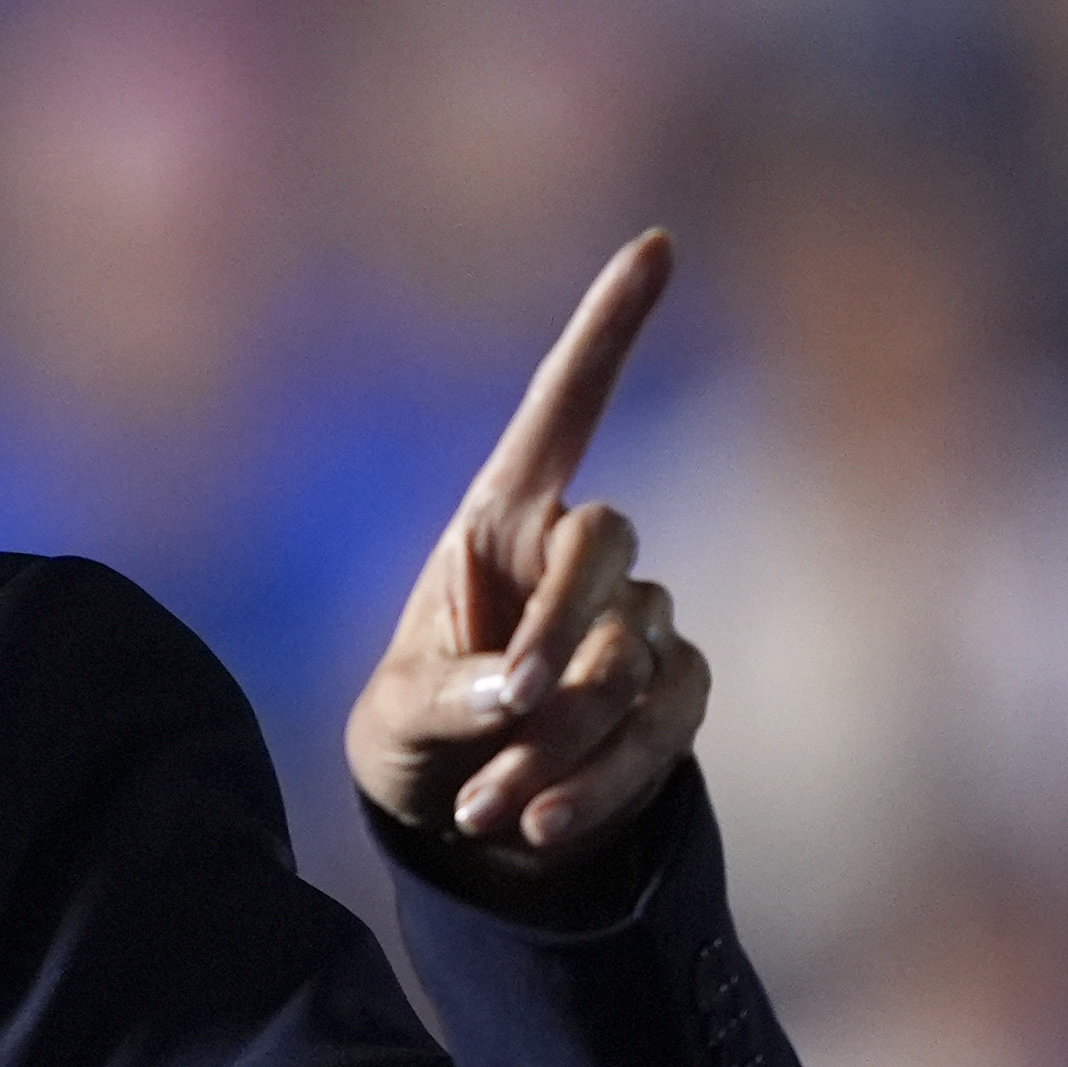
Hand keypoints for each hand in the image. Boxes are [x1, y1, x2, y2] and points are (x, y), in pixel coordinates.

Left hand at [344, 231, 712, 891]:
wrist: (457, 813)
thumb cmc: (412, 734)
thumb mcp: (397, 718)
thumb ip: (445, 694)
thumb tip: (516, 693)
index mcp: (501, 520)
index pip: (564, 409)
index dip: (608, 329)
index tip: (657, 243)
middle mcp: (578, 552)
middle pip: (607, 542)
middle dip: (557, 628)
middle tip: (500, 708)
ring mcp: (637, 618)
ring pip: (633, 651)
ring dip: (561, 735)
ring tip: (481, 807)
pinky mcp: (671, 691)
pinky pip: (666, 720)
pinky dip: (603, 777)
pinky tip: (536, 823)